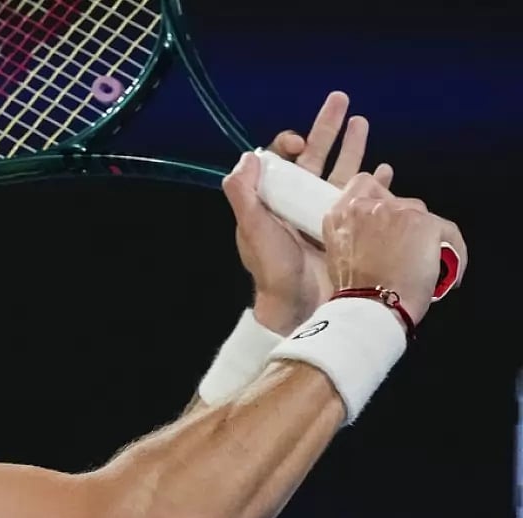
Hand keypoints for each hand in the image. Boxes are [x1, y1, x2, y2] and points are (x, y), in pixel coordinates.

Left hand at [221, 91, 393, 334]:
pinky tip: (386, 171)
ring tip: (364, 122)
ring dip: (354, 148)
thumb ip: (243, 193)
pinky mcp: (349, 227)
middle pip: (317, 156)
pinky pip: (365, 199)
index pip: (284, 160)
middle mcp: (300, 202)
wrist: (299, 305)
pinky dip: (377, 184)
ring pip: (343, 171)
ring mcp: (325, 213)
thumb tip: (248, 156)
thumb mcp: (252, 229)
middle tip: (342, 100)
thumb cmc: (273, 269)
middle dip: (329, 128)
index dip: (292, 143)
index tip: (302, 144)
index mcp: (276, 199)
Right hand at [323, 174, 468, 326]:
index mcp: (340, 213)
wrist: (371, 306)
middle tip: (406, 249)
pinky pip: (448, 232)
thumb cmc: (352, 290)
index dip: (377, 192)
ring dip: (425, 236)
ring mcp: (398, 211)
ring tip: (425, 263)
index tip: (386, 206)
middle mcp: (368, 205)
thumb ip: (352, 232)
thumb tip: (376, 230)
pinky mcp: (425, 224)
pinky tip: (450, 273)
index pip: (363, 183)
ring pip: (422, 215)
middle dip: (403, 221)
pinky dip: (454, 252)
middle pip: (397, 200)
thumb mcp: (338, 254)